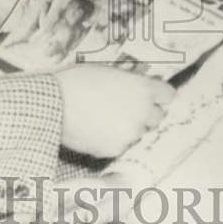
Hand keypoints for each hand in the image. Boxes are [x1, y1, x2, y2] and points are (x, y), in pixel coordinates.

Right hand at [55, 66, 174, 157]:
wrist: (54, 103)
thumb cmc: (78, 81)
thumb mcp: (110, 73)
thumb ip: (129, 84)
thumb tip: (137, 91)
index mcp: (144, 88)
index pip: (168, 95)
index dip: (159, 96)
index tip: (153, 98)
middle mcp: (143, 111)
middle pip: (157, 117)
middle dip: (145, 114)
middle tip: (126, 110)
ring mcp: (131, 133)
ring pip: (138, 133)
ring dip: (129, 128)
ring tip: (105, 120)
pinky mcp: (116, 149)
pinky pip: (121, 146)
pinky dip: (112, 141)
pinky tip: (95, 130)